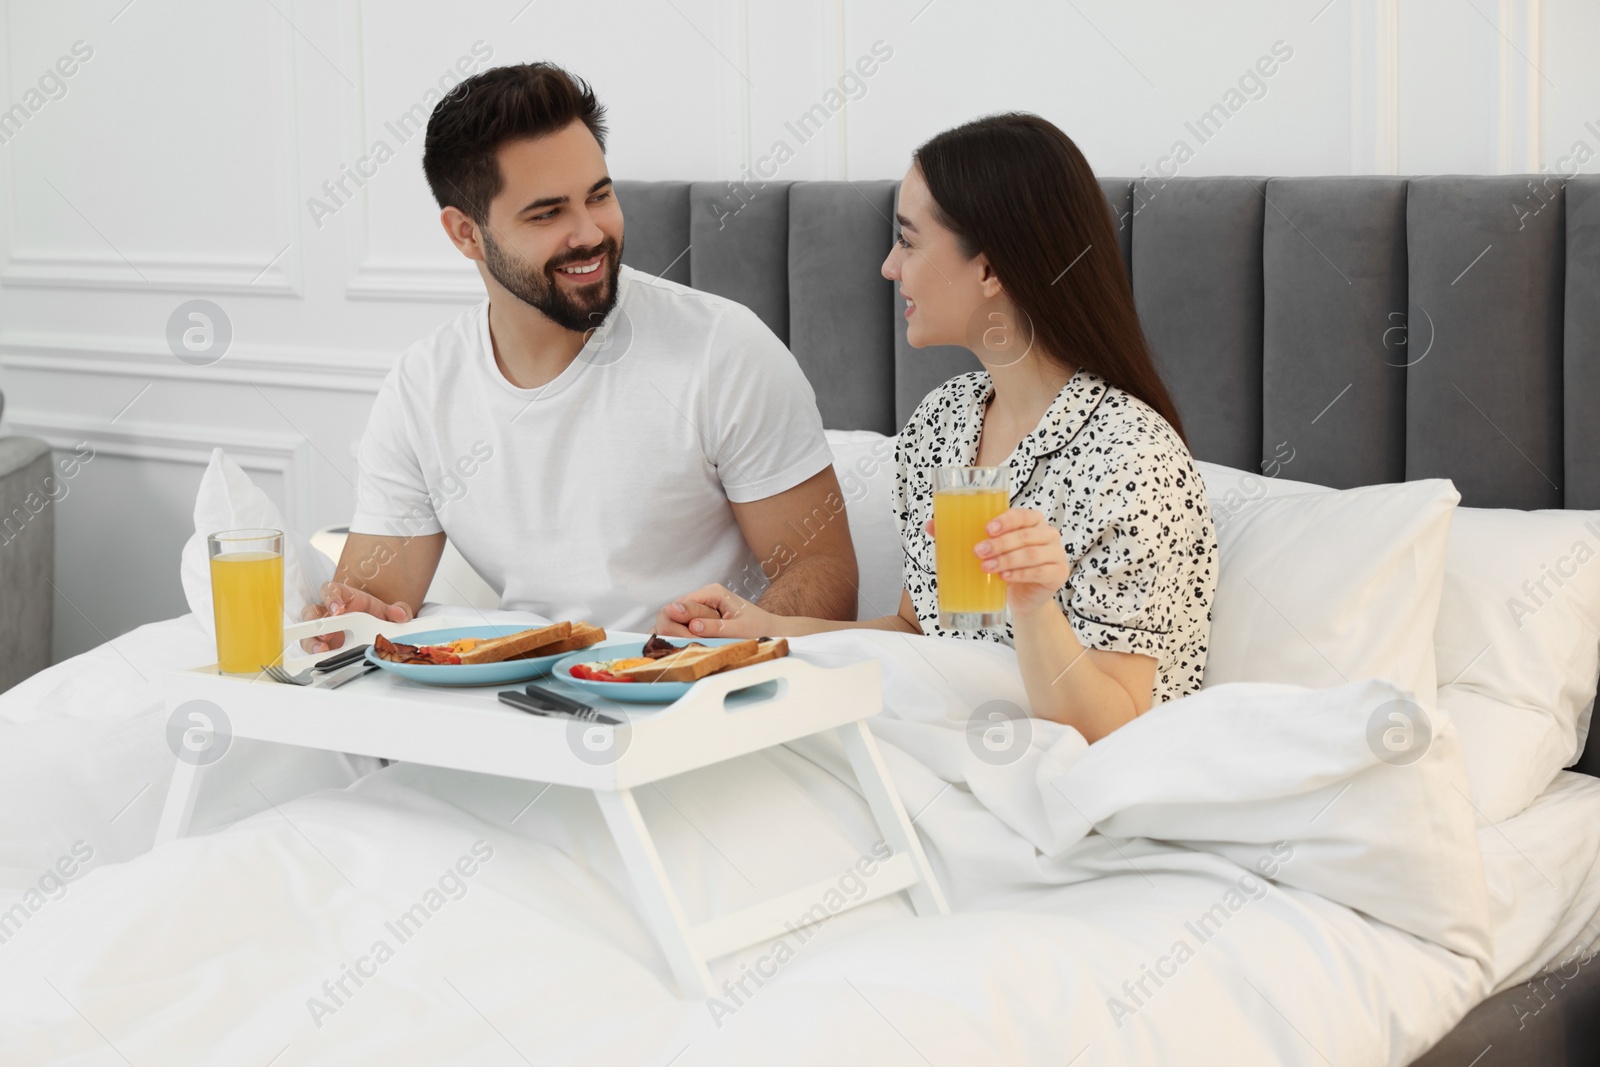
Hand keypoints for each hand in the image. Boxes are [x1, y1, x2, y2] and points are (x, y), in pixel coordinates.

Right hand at [300, 581, 412, 652]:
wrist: (374, 628)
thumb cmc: (374, 615)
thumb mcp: (386, 612)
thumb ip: (396, 611)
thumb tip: (401, 615)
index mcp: (344, 598)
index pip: (331, 590)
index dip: (331, 597)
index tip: (338, 608)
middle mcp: (328, 611)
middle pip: (312, 611)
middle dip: (316, 621)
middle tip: (326, 633)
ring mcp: (322, 628)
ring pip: (307, 630)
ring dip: (312, 640)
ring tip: (321, 649)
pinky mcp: (320, 644)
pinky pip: (310, 646)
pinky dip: (313, 652)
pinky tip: (321, 657)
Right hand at [655, 584, 784, 638]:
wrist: (771, 629)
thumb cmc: (759, 628)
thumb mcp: (740, 629)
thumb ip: (715, 627)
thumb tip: (692, 625)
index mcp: (712, 592)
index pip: (679, 605)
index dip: (675, 624)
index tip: (682, 641)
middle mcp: (703, 596)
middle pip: (671, 611)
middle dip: (673, 630)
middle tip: (684, 647)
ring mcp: (700, 606)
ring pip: (673, 620)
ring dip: (675, 635)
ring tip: (686, 648)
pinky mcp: (700, 617)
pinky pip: (681, 626)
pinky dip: (678, 637)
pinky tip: (682, 646)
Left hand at [971, 507, 1072, 616]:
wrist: (1026, 596)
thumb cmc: (1011, 567)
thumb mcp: (1001, 550)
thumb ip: (989, 539)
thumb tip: (953, 534)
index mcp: (1035, 522)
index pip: (1023, 516)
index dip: (1005, 521)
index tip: (988, 529)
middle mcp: (1049, 535)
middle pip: (1026, 536)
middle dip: (1000, 544)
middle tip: (979, 551)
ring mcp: (1057, 554)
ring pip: (1031, 554)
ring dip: (1006, 560)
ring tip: (987, 566)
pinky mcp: (1059, 573)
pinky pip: (1039, 572)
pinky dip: (1019, 574)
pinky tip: (1004, 576)